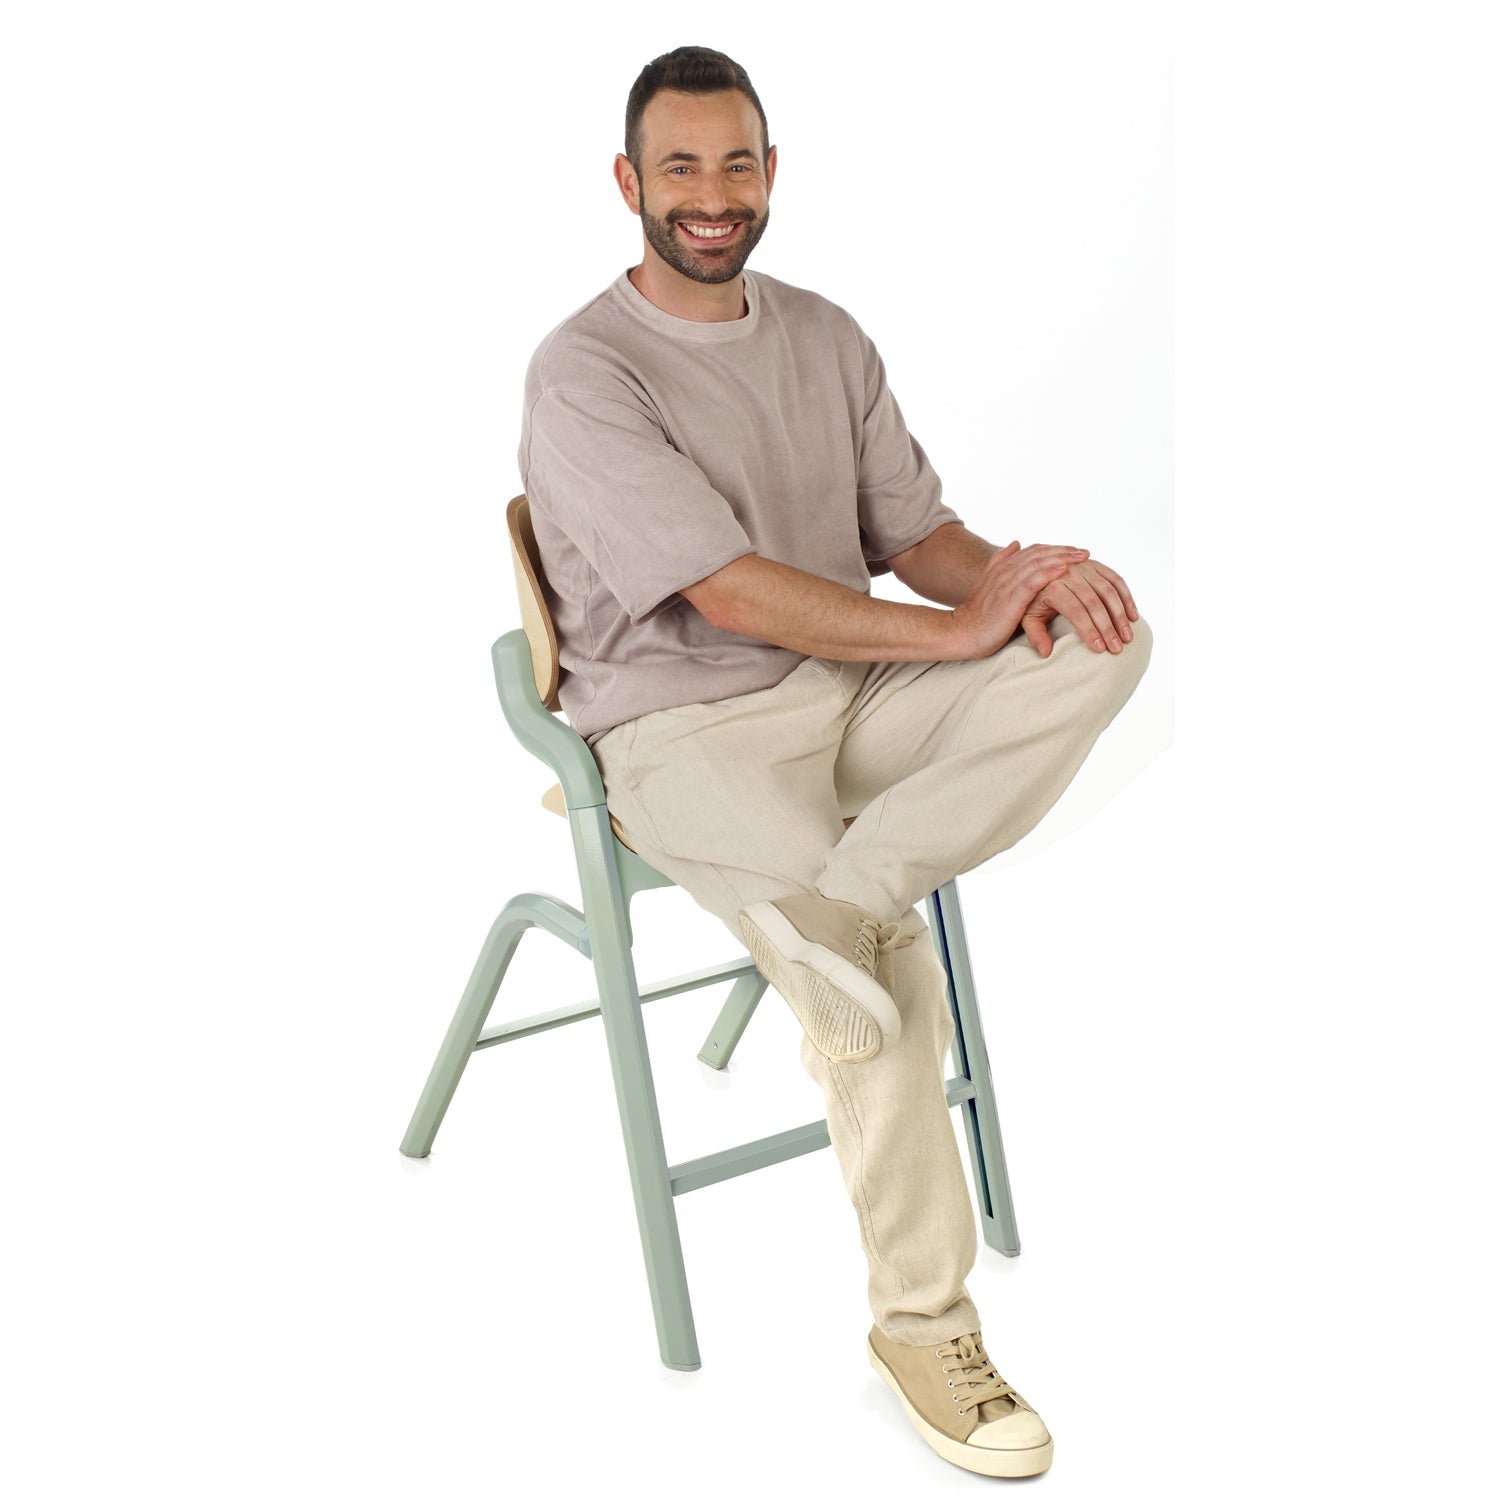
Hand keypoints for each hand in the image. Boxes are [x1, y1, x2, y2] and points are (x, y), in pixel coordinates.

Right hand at [950, 542, 1090, 657]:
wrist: (960, 633)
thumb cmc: (977, 616)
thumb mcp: (988, 584)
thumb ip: (1000, 563)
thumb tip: (1015, 543)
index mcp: (1002, 569)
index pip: (1033, 552)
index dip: (1054, 549)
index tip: (1074, 551)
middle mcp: (1005, 572)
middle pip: (1039, 554)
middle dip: (1063, 551)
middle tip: (1084, 552)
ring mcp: (1006, 585)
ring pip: (1038, 564)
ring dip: (1061, 559)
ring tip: (1081, 558)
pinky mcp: (1009, 600)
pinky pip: (1031, 583)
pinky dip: (1048, 574)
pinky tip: (1063, 570)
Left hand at [1021, 558, 1139, 656]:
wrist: (1034, 572)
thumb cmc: (1032, 600)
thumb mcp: (1026, 617)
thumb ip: (1035, 635)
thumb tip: (1046, 653)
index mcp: (1052, 587)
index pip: (1075, 611)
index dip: (1089, 630)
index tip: (1100, 649)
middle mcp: (1069, 573)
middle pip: (1094, 602)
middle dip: (1108, 627)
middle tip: (1117, 648)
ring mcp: (1084, 567)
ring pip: (1108, 591)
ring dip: (1121, 615)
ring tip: (1127, 637)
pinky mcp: (1094, 564)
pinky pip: (1115, 579)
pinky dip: (1126, 597)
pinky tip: (1133, 616)